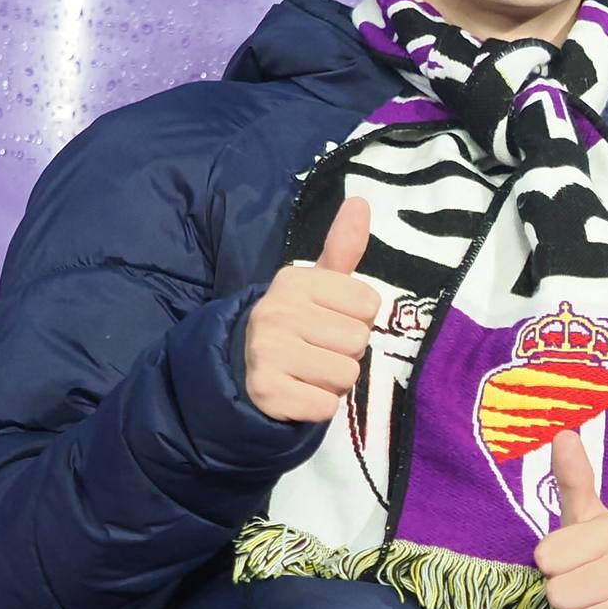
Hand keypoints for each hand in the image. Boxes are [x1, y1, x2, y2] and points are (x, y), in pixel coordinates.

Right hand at [243, 196, 381, 422]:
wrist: (238, 371)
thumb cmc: (293, 324)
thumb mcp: (316, 285)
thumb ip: (342, 248)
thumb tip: (361, 201)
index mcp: (294, 281)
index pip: (369, 303)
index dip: (356, 319)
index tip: (328, 321)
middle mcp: (277, 311)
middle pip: (359, 341)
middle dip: (345, 353)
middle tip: (315, 351)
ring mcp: (268, 351)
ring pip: (346, 375)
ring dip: (333, 382)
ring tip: (306, 372)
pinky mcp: (267, 392)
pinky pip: (326, 406)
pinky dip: (317, 407)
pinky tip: (296, 393)